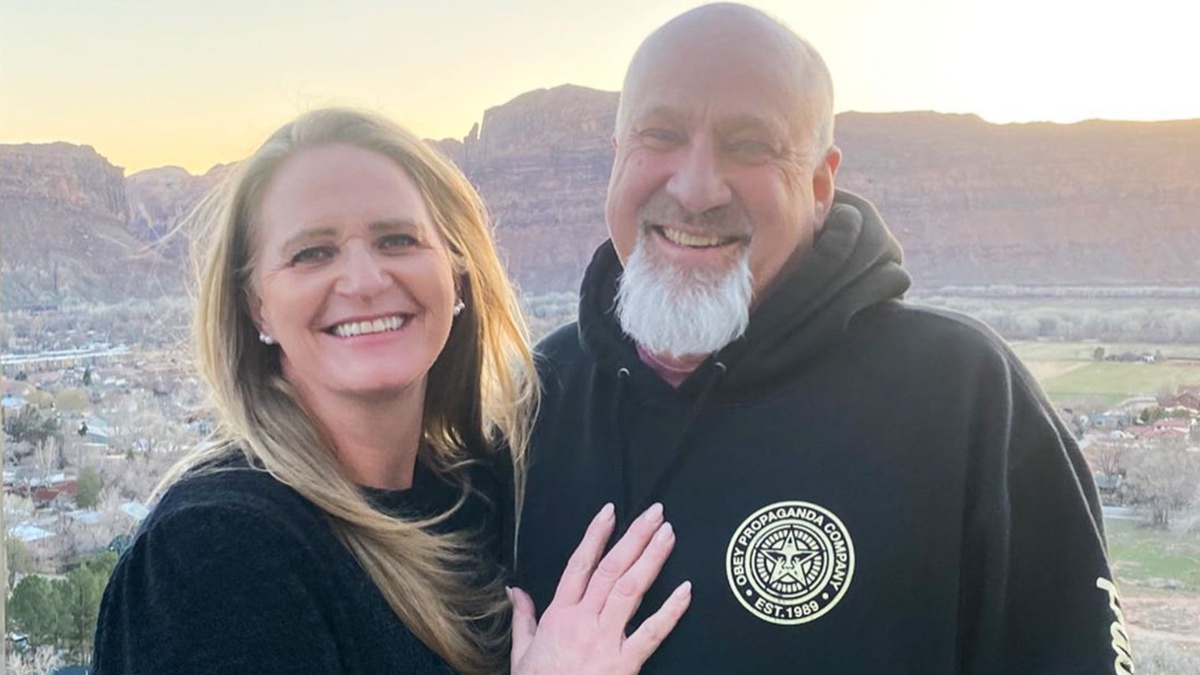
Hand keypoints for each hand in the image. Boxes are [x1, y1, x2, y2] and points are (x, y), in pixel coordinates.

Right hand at [510, 503, 691, 674]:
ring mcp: (606, 641)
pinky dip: (671, 610)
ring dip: (652, 559)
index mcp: (559, 615)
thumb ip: (523, 617)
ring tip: (668, 534)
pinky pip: (652, 633)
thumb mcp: (521, 652)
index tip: (610, 511)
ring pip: (631, 590)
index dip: (596, 536)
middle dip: (634, 537)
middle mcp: (583, 621)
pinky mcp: (625, 664)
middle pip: (612, 569)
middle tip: (654, 512)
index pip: (580, 565)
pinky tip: (686, 590)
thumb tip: (515, 590)